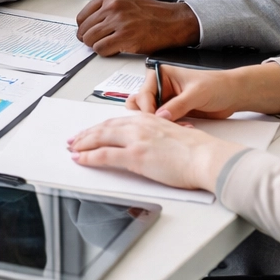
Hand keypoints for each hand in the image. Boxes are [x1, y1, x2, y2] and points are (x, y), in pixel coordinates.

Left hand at [67, 112, 243, 192]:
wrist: (207, 157)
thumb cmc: (199, 151)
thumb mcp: (176, 136)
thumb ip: (161, 137)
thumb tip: (158, 145)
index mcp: (150, 119)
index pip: (118, 121)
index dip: (101, 126)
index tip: (91, 131)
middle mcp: (140, 125)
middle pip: (105, 127)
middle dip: (87, 134)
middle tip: (74, 139)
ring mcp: (136, 140)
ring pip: (100, 138)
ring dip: (83, 143)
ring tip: (72, 148)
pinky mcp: (135, 156)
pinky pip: (104, 155)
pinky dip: (89, 157)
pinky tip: (80, 159)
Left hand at [74, 0, 200, 55]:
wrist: (172, 21)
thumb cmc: (149, 13)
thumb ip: (105, 6)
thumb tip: (86, 23)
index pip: (82, 16)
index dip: (84, 28)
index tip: (89, 33)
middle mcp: (113, 5)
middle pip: (84, 29)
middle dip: (89, 38)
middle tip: (98, 42)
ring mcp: (119, 21)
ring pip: (90, 39)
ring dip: (96, 45)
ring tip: (108, 44)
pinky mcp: (124, 37)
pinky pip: (100, 49)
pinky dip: (105, 52)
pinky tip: (114, 48)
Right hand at [129, 62, 279, 119]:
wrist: (233, 95)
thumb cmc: (217, 85)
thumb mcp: (196, 93)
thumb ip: (178, 105)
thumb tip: (160, 116)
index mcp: (160, 75)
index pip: (143, 94)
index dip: (147, 109)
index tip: (155, 121)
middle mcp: (159, 88)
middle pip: (139, 105)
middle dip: (147, 117)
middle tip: (160, 126)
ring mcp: (164, 101)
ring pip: (148, 116)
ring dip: (157, 124)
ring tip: (173, 127)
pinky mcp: (171, 113)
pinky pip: (161, 123)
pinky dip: (168, 128)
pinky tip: (183, 128)